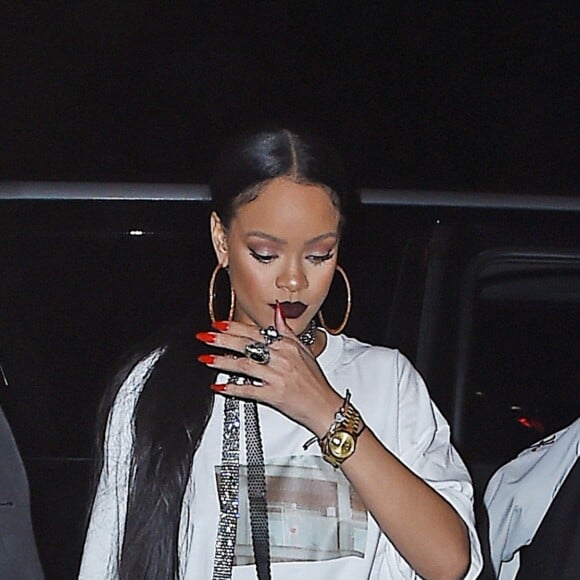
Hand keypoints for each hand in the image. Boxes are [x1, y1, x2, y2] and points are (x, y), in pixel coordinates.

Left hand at [196, 304, 341, 435]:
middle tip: (205, 336)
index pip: (255, 332)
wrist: (325, 405)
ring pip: (244, 366)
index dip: (235, 327)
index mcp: (287, 345)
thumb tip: (278, 312)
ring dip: (222, 362)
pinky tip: (219, 387)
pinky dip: (232, 388)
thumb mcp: (304, 350)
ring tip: (205, 359)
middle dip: (222, 340)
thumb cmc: (315, 381)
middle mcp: (281, 358)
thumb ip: (287, 331)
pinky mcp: (274, 395)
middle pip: (246, 345)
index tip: (218, 324)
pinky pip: (248, 390)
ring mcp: (277, 376)